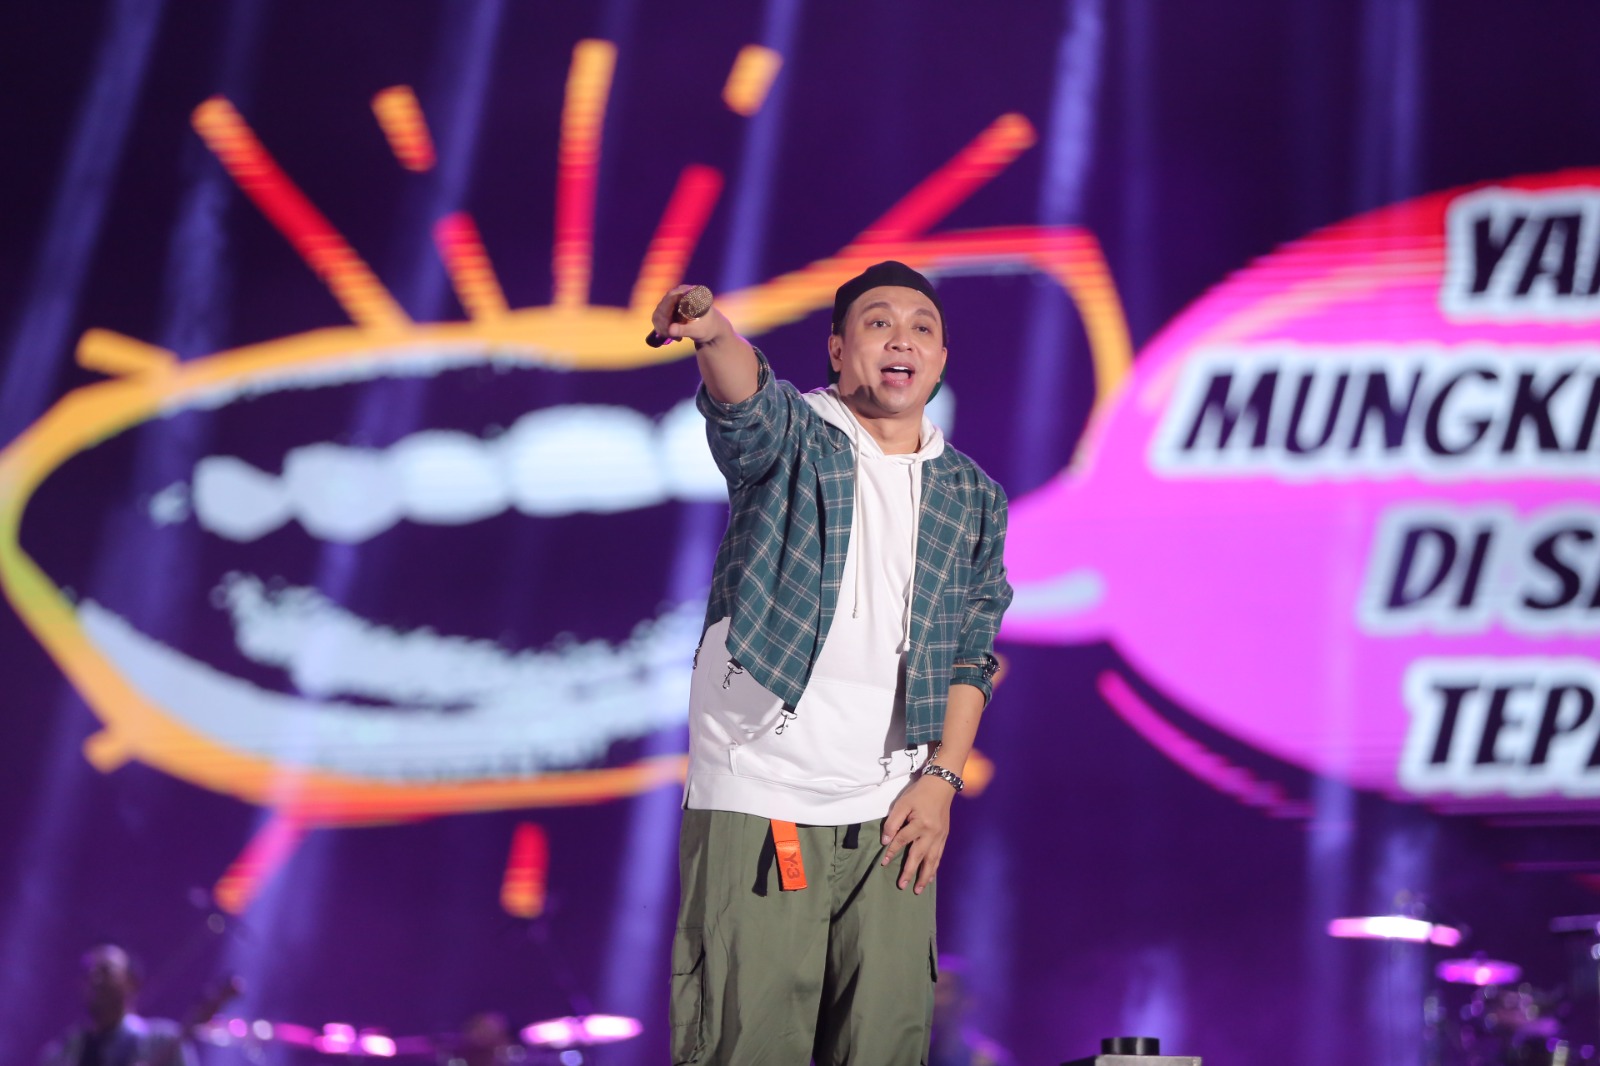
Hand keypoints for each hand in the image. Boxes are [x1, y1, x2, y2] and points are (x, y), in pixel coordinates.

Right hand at [650, 284, 727, 346]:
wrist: (712, 328)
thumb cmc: (709, 327)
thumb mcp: (698, 331)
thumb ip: (684, 330)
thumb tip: (670, 330)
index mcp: (690, 292)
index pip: (670, 298)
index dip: (666, 313)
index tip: (669, 330)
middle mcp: (680, 292)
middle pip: (662, 307)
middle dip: (664, 325)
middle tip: (673, 337)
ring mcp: (672, 300)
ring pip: (658, 314)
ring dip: (663, 328)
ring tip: (676, 338)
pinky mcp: (668, 308)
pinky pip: (658, 318)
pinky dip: (663, 329)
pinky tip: (673, 335)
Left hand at [880, 773, 956, 893]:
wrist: (941, 786)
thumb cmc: (919, 793)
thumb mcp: (902, 803)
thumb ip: (893, 822)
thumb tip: (886, 841)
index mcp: (921, 824)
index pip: (903, 841)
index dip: (892, 852)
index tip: (884, 862)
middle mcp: (932, 833)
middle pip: (919, 856)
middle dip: (910, 872)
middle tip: (902, 886)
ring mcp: (940, 837)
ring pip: (932, 860)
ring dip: (925, 876)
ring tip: (918, 889)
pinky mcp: (944, 837)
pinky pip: (939, 856)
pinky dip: (934, 868)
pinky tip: (930, 876)